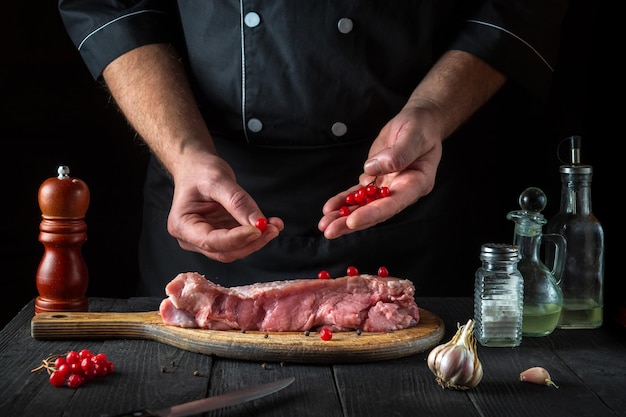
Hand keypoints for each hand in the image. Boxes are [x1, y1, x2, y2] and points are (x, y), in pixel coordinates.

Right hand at [167, 152, 283, 261]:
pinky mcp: (222, 236)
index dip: (236, 238)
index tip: (258, 229)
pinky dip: (257, 235)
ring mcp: (207, 239)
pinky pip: (241, 241)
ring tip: (274, 225)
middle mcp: (192, 238)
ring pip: (236, 249)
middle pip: (225, 251)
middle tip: (272, 228)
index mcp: (183, 225)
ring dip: (257, 240)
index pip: (211, 241)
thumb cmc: (200, 171)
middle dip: (251, 242)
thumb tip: (258, 223)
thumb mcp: (218, 180)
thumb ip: (237, 202)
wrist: (197, 167)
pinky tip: (270, 224)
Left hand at [318, 106, 442, 238]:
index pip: (393, 204)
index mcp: (416, 183)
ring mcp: (388, 188)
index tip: (352, 221)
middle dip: (351, 222)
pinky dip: (343, 201)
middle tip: (329, 231)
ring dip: (343, 217)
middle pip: (375, 212)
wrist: (420, 122)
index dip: (372, 214)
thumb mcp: (414, 135)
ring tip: (324, 226)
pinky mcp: (376, 180)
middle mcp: (401, 191)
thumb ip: (398, 153)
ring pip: (364, 206)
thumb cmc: (421, 127)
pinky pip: (358, 194)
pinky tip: (329, 209)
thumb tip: (371, 169)